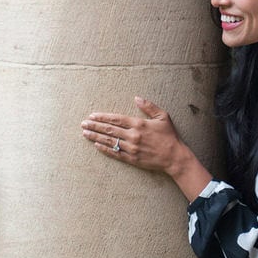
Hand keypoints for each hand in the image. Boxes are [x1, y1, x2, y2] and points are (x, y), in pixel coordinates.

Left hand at [81, 97, 212, 201]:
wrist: (174, 157)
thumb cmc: (169, 136)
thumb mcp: (163, 116)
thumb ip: (149, 106)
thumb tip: (136, 98)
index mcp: (139, 124)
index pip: (116, 119)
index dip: (102, 117)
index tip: (92, 115)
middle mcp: (133, 136)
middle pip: (109, 129)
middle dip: (95, 125)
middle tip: (83, 123)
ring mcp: (131, 148)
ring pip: (109, 141)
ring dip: (95, 136)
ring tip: (85, 133)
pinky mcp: (132, 159)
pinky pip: (115, 153)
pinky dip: (104, 149)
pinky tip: (96, 145)